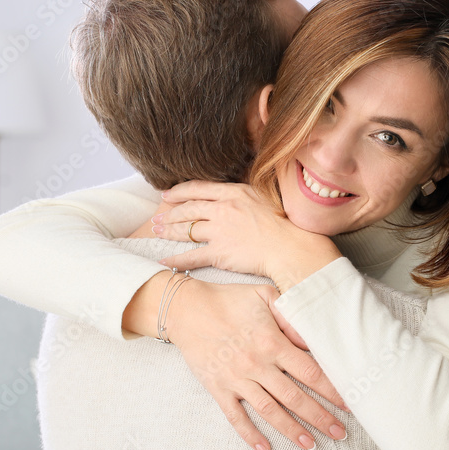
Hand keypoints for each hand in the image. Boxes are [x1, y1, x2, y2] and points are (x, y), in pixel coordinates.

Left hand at [151, 181, 340, 290]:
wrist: (290, 247)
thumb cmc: (284, 224)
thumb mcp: (264, 198)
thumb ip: (244, 195)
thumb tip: (234, 195)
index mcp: (234, 192)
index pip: (199, 188)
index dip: (179, 191)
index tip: (168, 195)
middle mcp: (223, 209)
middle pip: (188, 208)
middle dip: (169, 213)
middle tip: (157, 217)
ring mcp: (219, 231)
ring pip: (186, 230)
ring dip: (169, 231)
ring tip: (157, 232)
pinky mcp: (219, 253)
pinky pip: (191, 256)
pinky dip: (175, 260)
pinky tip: (164, 261)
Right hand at [168, 279, 347, 449]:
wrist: (186, 308)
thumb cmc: (228, 299)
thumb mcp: (264, 295)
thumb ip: (290, 316)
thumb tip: (312, 337)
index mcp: (271, 342)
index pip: (309, 372)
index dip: (331, 389)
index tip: (348, 403)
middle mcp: (257, 364)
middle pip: (294, 397)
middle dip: (320, 417)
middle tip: (340, 433)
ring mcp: (237, 379)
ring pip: (270, 411)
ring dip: (292, 430)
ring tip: (312, 445)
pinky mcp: (218, 388)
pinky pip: (235, 417)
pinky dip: (249, 435)